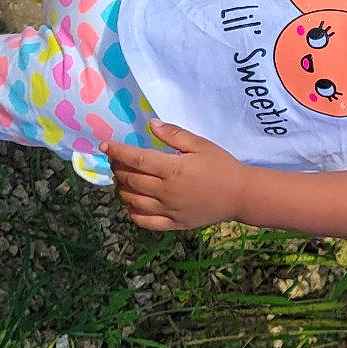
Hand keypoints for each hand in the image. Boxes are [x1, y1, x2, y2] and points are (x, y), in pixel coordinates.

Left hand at [104, 122, 247, 230]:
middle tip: (116, 161)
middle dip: (118, 168)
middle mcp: (165, 191)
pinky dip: (132, 213)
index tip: (105, 145)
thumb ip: (174, 135)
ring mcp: (168, 210)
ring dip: (122, 188)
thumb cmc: (222, 166)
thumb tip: (151, 125)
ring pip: (133, 200)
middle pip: (130, 179)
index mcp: (172, 169)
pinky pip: (145, 221)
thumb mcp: (201, 145)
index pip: (136, 159)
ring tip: (121, 179)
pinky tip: (131, 204)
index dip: (117, 151)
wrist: (241, 195)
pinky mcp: (173, 223)